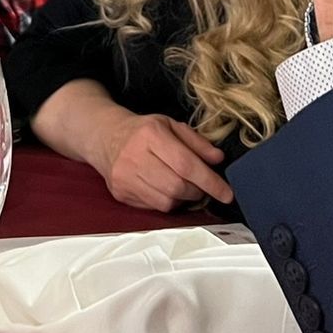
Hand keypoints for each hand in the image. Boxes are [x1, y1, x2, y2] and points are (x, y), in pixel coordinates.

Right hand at [91, 113, 233, 212]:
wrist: (105, 137)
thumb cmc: (143, 131)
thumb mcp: (171, 125)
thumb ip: (197, 142)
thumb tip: (218, 159)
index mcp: (150, 134)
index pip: (186, 164)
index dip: (210, 181)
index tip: (227, 193)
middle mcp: (134, 156)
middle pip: (177, 186)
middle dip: (198, 191)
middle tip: (203, 186)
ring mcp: (125, 178)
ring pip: (166, 201)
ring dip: (183, 199)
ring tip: (185, 186)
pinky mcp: (121, 194)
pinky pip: (154, 207)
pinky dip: (168, 202)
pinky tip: (167, 189)